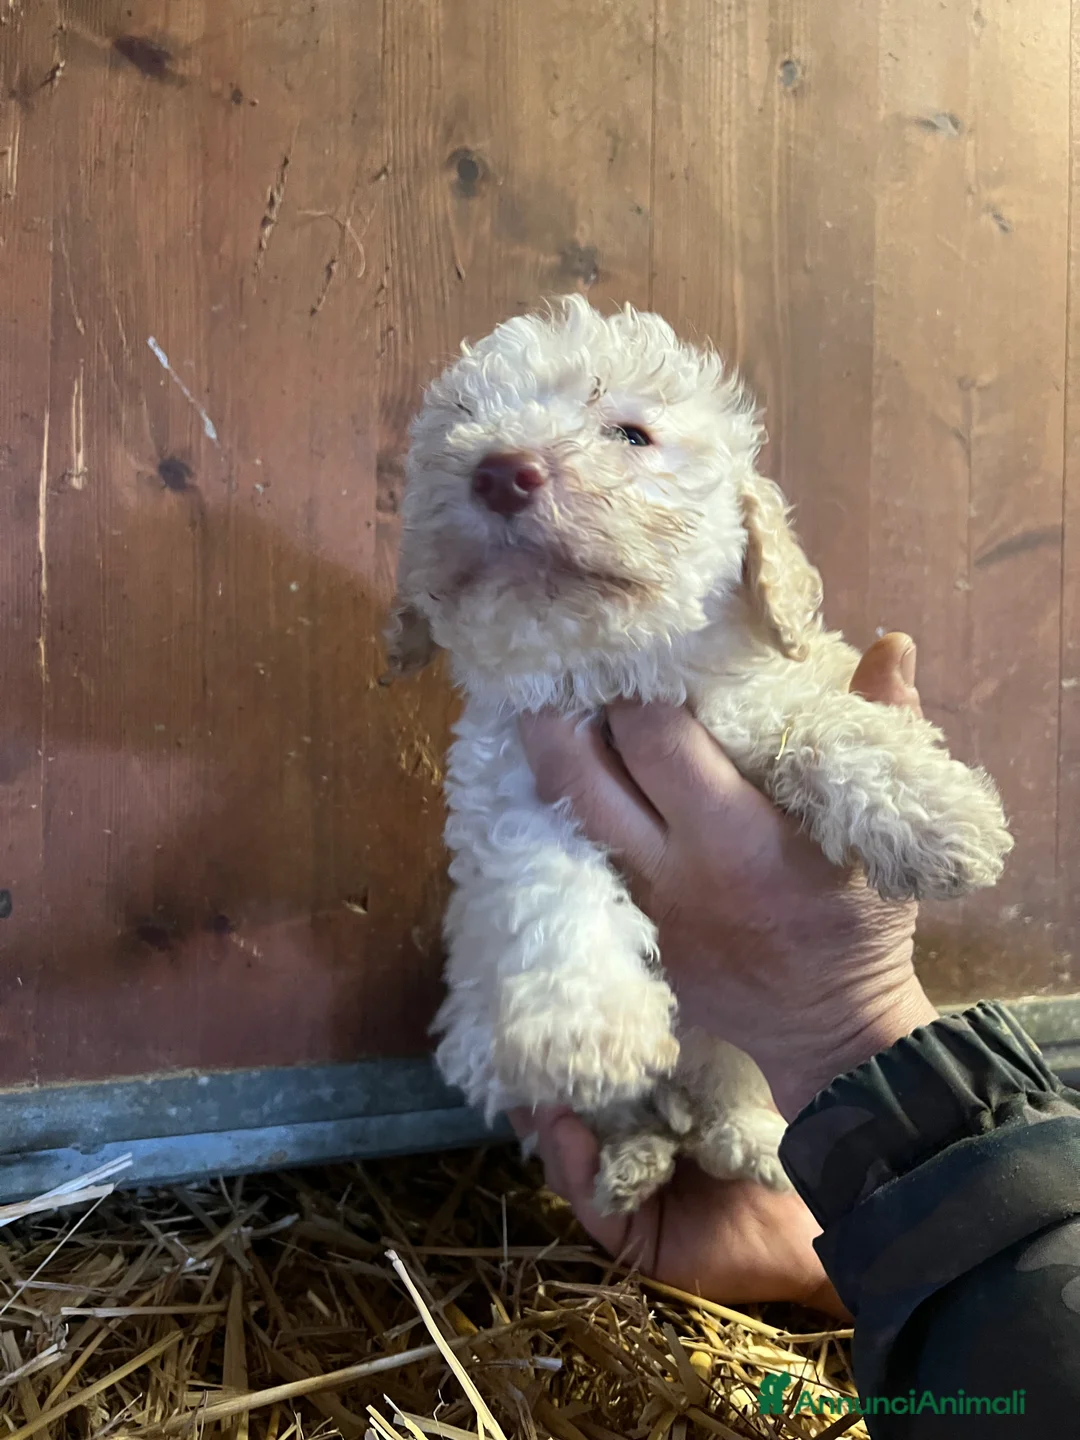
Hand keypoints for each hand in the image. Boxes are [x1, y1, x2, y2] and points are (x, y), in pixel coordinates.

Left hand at [510, 634, 934, 1312]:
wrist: (829, 1035)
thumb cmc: (859, 927)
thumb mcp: (881, 834)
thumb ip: (881, 734)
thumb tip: (891, 645)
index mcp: (734, 840)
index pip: (655, 743)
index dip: (633, 690)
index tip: (630, 648)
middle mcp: (669, 873)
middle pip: (579, 780)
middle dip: (556, 717)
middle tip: (547, 666)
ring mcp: (636, 910)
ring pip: (559, 823)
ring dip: (545, 763)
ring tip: (537, 705)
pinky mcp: (623, 938)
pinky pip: (571, 864)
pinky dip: (560, 815)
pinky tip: (554, 777)